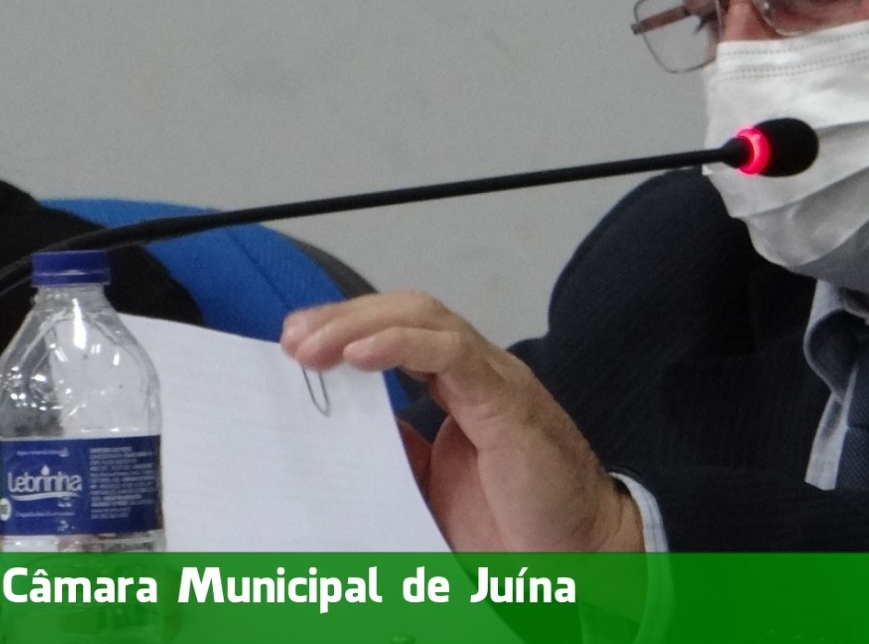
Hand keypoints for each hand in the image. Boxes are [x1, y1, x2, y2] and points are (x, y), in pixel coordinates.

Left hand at [281, 291, 643, 551]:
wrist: (575, 556)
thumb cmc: (517, 524)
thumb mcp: (432, 486)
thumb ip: (399, 451)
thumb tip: (344, 431)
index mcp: (461, 389)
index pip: (398, 331)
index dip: (346, 328)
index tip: (296, 344)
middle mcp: (478, 373)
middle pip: (406, 311)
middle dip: (344, 316)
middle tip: (293, 337)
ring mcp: (495, 381)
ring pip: (425, 318)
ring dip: (361, 324)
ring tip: (313, 344)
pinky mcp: (507, 402)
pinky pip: (453, 353)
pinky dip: (403, 344)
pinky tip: (360, 355)